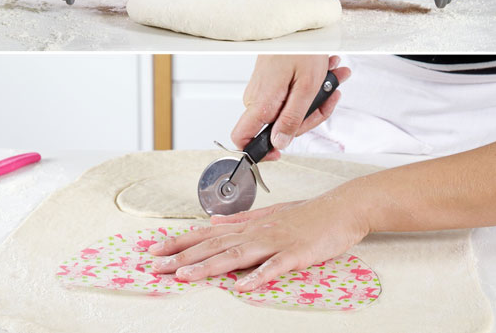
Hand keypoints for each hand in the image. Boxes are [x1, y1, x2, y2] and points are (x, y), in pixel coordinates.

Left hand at [148, 181, 368, 291]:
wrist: (340, 208)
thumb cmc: (306, 214)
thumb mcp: (269, 214)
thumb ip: (240, 220)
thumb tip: (213, 221)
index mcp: (248, 226)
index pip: (206, 234)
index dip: (180, 242)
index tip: (155, 250)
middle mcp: (256, 232)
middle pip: (213, 245)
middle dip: (182, 256)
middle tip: (155, 266)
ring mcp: (275, 242)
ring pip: (236, 255)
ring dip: (209, 266)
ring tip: (185, 275)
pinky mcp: (295, 253)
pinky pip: (274, 266)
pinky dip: (257, 276)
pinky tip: (241, 286)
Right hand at [231, 55, 350, 160]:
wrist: (296, 26)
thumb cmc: (301, 49)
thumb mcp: (305, 87)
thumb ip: (292, 119)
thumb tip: (280, 143)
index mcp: (261, 104)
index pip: (242, 139)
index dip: (259, 152)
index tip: (279, 153)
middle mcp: (257, 99)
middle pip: (279, 128)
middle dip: (310, 115)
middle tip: (329, 97)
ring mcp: (263, 92)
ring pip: (289, 112)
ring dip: (316, 99)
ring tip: (333, 79)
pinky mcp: (270, 84)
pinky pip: (290, 98)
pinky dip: (309, 89)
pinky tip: (325, 76)